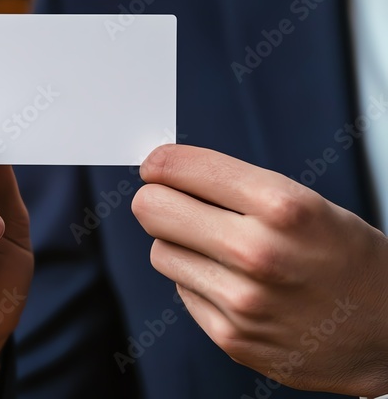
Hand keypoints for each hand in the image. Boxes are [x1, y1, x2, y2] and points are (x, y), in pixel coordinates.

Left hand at [132, 144, 387, 395]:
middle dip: (157, 200)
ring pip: (160, 251)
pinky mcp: (232, 336)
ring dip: (180, 246)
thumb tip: (166, 170)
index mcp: (283, 207)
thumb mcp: (309, 204)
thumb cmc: (351, 261)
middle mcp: (259, 253)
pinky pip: (182, 291)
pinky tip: (235, 285)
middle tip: (170, 202)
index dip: (161, 164)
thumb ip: (237, 187)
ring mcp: (242, 300)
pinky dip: (198, 284)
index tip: (157, 166)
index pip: (179, 169)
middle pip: (151, 209)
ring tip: (220, 250)